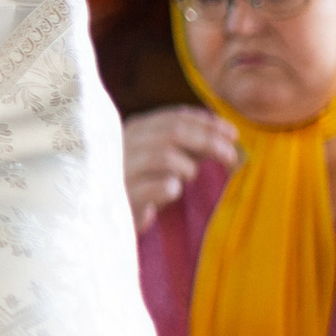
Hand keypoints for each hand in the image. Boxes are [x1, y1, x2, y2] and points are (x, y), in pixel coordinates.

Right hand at [122, 106, 239, 231]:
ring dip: (188, 167)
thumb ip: (188, 146)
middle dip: (209, 141)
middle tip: (232, 157)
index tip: (232, 133)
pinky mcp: (123, 196)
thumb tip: (226, 138)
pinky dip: (171, 187)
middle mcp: (124, 142)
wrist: (103, 218)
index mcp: (135, 129)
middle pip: (173, 132)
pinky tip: (173, 190)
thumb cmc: (139, 185)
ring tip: (189, 179)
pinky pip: (156, 187)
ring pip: (165, 156)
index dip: (207, 122)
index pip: (174, 117)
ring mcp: (121, 168)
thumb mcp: (162, 160)